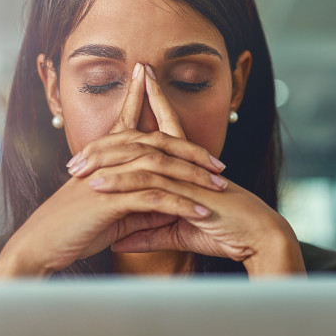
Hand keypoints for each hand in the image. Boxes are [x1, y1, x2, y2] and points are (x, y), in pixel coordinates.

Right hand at [0, 63, 227, 278]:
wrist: (37, 247)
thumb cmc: (71, 230)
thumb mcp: (112, 213)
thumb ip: (139, 202)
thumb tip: (170, 202)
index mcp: (105, 157)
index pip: (139, 129)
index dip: (165, 124)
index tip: (201, 142)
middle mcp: (107, 159)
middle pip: (159, 143)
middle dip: (193, 152)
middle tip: (220, 165)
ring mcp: (108, 176)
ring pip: (160, 167)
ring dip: (194, 177)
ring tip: (220, 188)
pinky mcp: (109, 199)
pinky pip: (154, 197)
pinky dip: (182, 204)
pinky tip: (202, 213)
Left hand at [80, 63, 305, 275]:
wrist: (258, 239)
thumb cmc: (226, 234)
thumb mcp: (179, 232)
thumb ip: (149, 232)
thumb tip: (119, 238)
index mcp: (187, 167)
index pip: (162, 132)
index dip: (145, 111)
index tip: (126, 96)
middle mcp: (186, 164)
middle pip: (143, 140)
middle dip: (110, 140)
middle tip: (78, 150)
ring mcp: (187, 174)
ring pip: (141, 159)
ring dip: (106, 162)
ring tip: (76, 169)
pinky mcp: (189, 191)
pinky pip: (151, 184)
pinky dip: (123, 184)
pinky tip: (99, 186)